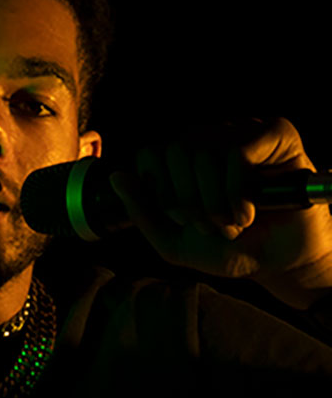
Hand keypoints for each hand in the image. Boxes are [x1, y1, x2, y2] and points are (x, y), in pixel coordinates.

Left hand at [108, 116, 331, 286]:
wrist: (279, 263)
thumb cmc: (229, 249)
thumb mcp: (174, 243)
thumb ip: (142, 213)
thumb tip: (117, 177)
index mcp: (183, 161)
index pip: (152, 154)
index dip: (160, 190)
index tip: (180, 219)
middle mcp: (210, 140)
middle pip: (175, 153)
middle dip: (186, 202)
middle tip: (207, 227)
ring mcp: (242, 134)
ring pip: (204, 154)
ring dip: (212, 204)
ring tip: (231, 226)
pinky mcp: (275, 136)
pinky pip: (237, 154)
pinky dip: (235, 194)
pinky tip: (246, 215)